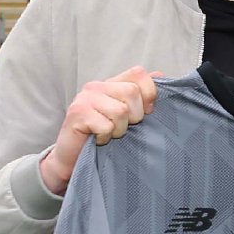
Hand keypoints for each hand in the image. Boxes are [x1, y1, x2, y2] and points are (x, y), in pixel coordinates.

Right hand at [40, 67, 158, 196]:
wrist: (72, 159)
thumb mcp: (126, 116)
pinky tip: (98, 139)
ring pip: (121, 111)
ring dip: (119, 129)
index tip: (146, 112)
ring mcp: (85, 98)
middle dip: (135, 116)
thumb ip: (141, 95)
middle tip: (121, 127)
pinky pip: (107, 126)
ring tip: (109, 134)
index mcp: (111, 83)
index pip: (139, 74)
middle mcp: (97, 86)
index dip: (149, 93)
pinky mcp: (78, 113)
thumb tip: (160, 75)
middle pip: (132, 92)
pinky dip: (106, 137)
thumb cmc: (102, 137)